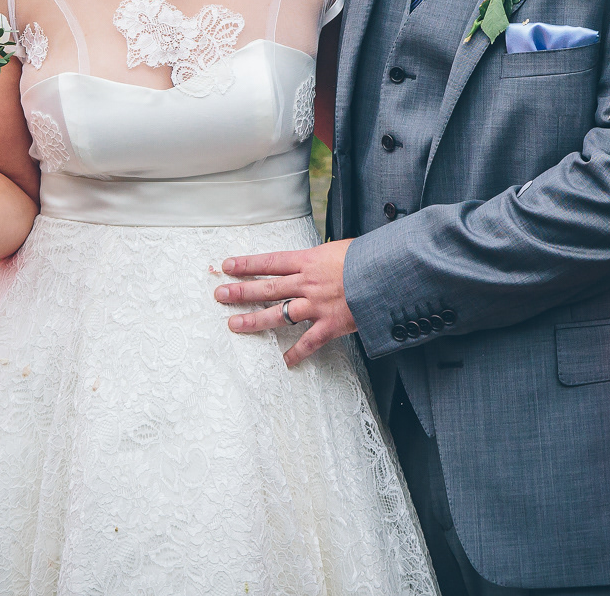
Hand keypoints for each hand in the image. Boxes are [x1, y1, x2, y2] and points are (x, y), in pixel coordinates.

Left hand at [215, 240, 355, 367]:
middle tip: (219, 295)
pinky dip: (297, 353)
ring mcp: (317, 305)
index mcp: (309, 260)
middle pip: (267, 287)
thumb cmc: (369, 258)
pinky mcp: (331, 324)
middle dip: (240, 291)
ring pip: (279, 314)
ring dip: (254, 320)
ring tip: (234, 325)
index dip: (247, 264)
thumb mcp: (340, 249)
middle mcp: (308, 282)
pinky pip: (309, 342)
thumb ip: (320, 259)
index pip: (270, 261)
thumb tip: (310, 261)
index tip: (226, 266)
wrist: (390, 273)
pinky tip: (285, 361)